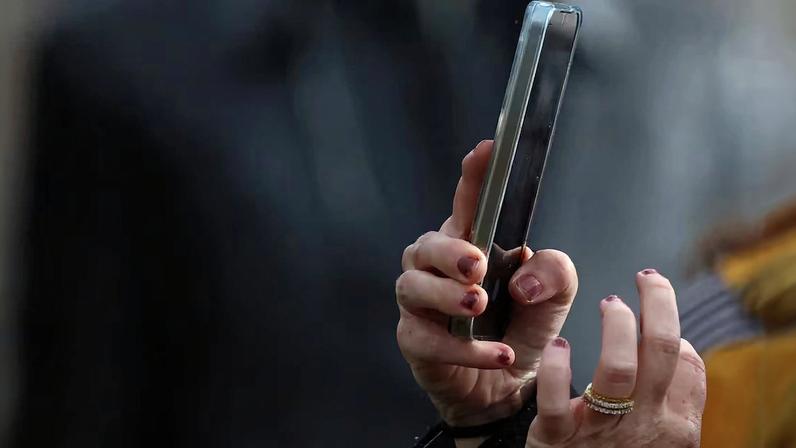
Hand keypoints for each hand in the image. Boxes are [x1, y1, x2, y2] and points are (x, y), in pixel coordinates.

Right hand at [396, 140, 577, 425]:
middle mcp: (437, 268)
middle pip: (427, 244)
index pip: (468, 204)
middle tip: (477, 266)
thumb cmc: (521, 328)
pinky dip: (463, 348)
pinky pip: (426, 339)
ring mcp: (420, 304)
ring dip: (446, 295)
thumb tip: (522, 280)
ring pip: (412, 286)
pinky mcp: (414, 340)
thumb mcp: (553, 298)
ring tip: (477, 306)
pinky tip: (496, 354)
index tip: (486, 151)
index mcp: (470, 245)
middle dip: (450, 252)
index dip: (473, 178)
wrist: (507, 387)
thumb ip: (554, 273)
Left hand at [527, 271, 705, 446]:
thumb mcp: (660, 431)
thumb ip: (676, 393)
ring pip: (618, 371)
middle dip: (657, 305)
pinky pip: (558, 402)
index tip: (654, 286)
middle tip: (642, 281)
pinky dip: (557, 371)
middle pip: (661, 354)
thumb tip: (681, 341)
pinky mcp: (558, 439)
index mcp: (673, 423)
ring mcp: (601, 432)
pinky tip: (558, 347)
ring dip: (615, 330)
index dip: (670, 314)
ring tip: (609, 305)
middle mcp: (643, 424)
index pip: (685, 360)